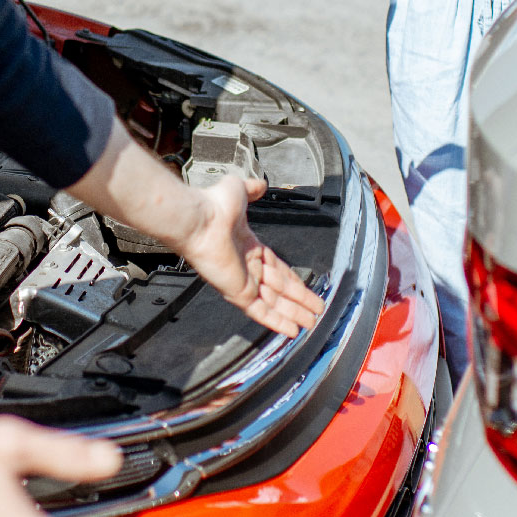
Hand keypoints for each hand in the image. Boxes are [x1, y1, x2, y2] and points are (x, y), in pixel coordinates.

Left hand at [168, 174, 326, 336]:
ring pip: (274, 303)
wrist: (200, 219)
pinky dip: (276, 322)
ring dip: (293, 315)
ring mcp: (242, 281)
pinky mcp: (238, 292)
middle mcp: (247, 267)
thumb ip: (252, 190)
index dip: (294, 281)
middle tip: (317, 313)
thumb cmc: (215, 205)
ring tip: (312, 325)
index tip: (307, 290)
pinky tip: (291, 331)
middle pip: (280, 290)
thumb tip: (261, 185)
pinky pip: (260, 311)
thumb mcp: (240, 191)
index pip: (278, 269)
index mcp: (250, 247)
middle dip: (299, 302)